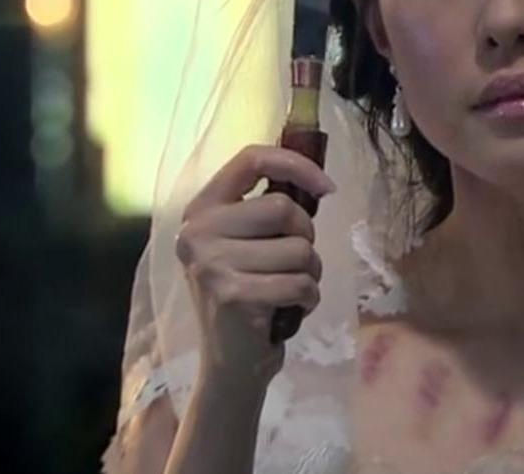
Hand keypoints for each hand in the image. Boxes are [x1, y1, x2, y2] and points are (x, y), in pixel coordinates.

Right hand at [175, 145, 336, 394]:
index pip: (250, 158)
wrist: (230, 364)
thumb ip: (267, 210)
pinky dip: (309, 297)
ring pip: (298, 248)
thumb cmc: (248, 294)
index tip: (327, 188)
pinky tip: (292, 309)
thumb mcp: (246, 244)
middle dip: (305, 237)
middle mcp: (196, 231)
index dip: (296, 165)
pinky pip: (300, 282)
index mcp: (201, 209)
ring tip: (290, 289)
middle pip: (282, 208)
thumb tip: (318, 183)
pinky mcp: (232, 295)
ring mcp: (210, 264)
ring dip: (310, 272)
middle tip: (294, 263)